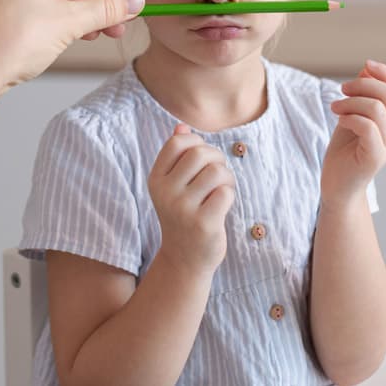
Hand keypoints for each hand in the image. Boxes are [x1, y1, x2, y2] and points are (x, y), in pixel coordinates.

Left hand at [0, 0, 144, 91]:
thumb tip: (136, 0)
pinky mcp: (7, 5)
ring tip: (105, 33)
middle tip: (118, 18)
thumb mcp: (69, 23)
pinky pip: (45, 1)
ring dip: (86, 9)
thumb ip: (107, 8)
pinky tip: (84, 35)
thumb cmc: (10, 42)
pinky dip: (66, 15)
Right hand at [149, 125, 235, 277]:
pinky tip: (222, 205)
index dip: (198, 144)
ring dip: (226, 178)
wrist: (185, 259)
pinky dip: (230, 195)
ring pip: (216, 171)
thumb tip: (182, 126)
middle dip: (217, 159)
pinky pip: (226, 192)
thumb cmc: (184, 215)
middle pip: (200, 154)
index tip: (203, 159)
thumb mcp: (174, 185)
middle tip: (218, 176)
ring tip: (221, 190)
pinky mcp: (203, 223)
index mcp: (156, 179)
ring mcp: (183, 209)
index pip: (178, 142)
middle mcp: (165, 193)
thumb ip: (177, 156)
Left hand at [321, 60, 385, 207]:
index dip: (385, 72)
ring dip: (351, 102)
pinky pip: (368, 126)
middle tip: (342, 89)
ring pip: (377, 108)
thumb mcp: (351, 116)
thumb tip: (367, 69)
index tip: (365, 65)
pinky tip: (339, 121)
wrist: (338, 187)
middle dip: (362, 85)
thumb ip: (362, 96)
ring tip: (335, 108)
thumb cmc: (344, 151)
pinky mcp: (376, 157)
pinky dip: (350, 118)